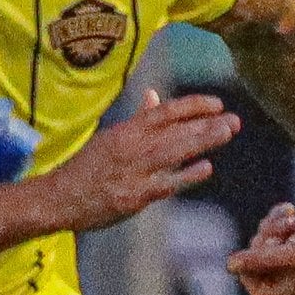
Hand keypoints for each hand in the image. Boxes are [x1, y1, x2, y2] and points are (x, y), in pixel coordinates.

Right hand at [37, 89, 239, 233]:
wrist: (59, 198)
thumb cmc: (87, 168)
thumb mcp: (110, 138)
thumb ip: (137, 120)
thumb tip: (154, 96)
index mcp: (126, 130)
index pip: (165, 111)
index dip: (193, 105)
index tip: (217, 104)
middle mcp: (131, 147)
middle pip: (175, 130)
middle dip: (207, 124)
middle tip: (235, 121)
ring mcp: (133, 172)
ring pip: (174, 151)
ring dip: (202, 141)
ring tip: (226, 133)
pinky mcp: (133, 196)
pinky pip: (166, 183)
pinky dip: (187, 175)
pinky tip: (206, 167)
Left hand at [226, 198, 294, 294]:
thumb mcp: (292, 252)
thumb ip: (260, 259)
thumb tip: (228, 266)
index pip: (259, 292)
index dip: (248, 273)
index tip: (249, 253)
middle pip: (263, 265)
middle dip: (262, 242)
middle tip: (269, 227)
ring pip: (274, 244)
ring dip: (273, 228)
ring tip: (286, 215)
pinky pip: (288, 232)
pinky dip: (285, 220)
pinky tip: (290, 207)